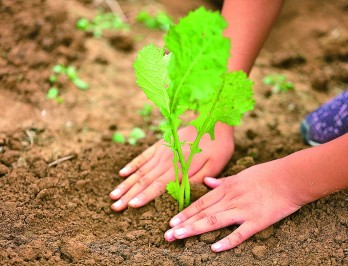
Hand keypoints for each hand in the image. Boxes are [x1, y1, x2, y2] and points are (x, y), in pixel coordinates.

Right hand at [110, 123, 233, 210]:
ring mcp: (162, 151)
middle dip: (129, 194)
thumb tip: (180, 194)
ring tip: (113, 195)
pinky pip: (143, 156)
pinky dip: (132, 165)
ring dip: (126, 183)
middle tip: (114, 207)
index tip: (130, 205)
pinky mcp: (161, 144)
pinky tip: (122, 173)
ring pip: (140, 170)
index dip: (144, 196)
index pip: (158, 185)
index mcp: (180, 168)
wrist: (214, 120)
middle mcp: (167, 160)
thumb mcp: (214, 166)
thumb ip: (196, 180)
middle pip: (145, 180)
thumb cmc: (218, 147)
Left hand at [164, 160, 302, 251]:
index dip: (185, 212)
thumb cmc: (266, 174)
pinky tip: (214, 248)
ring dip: (195, 229)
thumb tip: (207, 182)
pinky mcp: (257, 221)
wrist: (290, 178)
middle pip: (203, 213)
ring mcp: (243, 210)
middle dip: (184, 223)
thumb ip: (223, 181)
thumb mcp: (241, 174)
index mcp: (227, 188)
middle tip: (167, 235)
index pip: (201, 203)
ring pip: (215, 221)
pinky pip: (240, 233)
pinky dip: (227, 241)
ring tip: (179, 237)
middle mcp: (231, 199)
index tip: (171, 222)